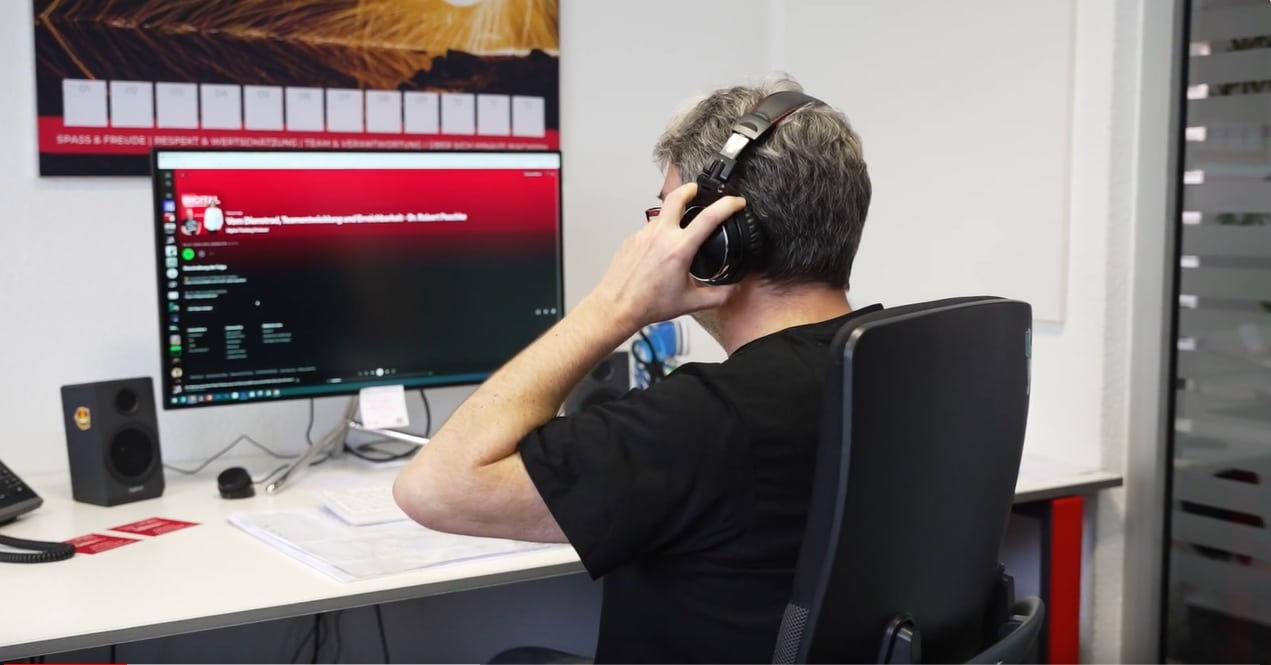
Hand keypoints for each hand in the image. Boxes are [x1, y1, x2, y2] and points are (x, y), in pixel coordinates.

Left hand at [584, 182, 744, 329]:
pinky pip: (650, 228)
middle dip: (693, 188)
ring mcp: (644, 234)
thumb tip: (732, 289)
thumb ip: (718, 296)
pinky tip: (663, 246)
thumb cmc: (647, 304)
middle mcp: (661, 236)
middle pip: (678, 196)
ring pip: (663, 213)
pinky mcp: (632, 239)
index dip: (728, 204)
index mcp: (679, 249)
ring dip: (676, 212)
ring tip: (683, 224)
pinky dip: (661, 231)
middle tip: (701, 190)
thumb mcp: (690, 303)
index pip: (709, 217)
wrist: (617, 306)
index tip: (736, 202)